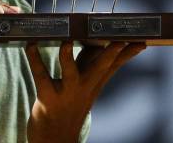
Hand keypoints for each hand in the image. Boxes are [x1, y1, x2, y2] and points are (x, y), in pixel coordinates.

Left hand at [26, 41, 145, 142]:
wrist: (55, 139)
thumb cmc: (71, 105)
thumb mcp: (87, 87)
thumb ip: (94, 65)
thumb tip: (104, 45)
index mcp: (96, 83)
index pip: (115, 66)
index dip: (128, 54)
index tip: (141, 41)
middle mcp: (85, 87)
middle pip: (102, 68)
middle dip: (111, 53)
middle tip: (119, 40)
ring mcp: (67, 93)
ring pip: (70, 71)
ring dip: (66, 55)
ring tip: (66, 40)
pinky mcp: (48, 97)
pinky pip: (41, 76)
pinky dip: (34, 59)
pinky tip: (31, 45)